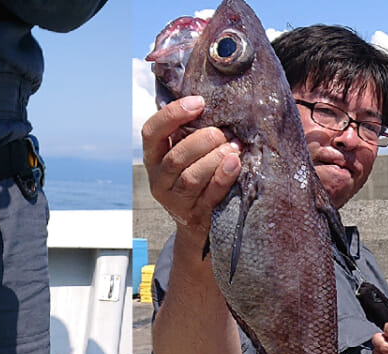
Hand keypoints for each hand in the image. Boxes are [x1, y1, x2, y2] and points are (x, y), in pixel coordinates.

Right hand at [140, 95, 240, 237]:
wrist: (196, 220)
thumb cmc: (194, 171)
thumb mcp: (184, 151)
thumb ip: (189, 130)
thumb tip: (211, 99)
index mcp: (153, 157)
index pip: (152, 132)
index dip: (173, 115)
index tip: (199, 103)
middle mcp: (158, 179)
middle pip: (176, 157)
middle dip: (203, 141)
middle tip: (223, 133)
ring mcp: (174, 200)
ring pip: (191, 177)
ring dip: (215, 158)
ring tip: (234, 148)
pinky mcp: (194, 215)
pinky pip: (210, 195)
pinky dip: (223, 177)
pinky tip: (235, 164)